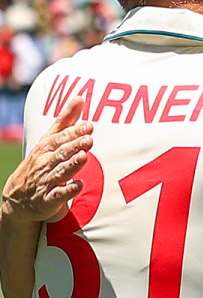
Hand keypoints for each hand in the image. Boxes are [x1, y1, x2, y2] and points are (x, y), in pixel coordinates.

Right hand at [1, 97, 92, 224]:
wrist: (18, 199)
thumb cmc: (40, 163)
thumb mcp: (50, 140)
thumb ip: (66, 120)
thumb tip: (80, 97)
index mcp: (46, 148)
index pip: (60, 138)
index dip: (74, 132)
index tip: (89, 126)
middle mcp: (45, 164)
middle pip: (61, 153)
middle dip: (74, 146)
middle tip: (89, 139)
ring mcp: (46, 182)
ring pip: (60, 172)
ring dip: (72, 165)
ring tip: (84, 157)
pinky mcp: (48, 200)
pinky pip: (59, 195)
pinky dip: (69, 190)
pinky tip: (80, 185)